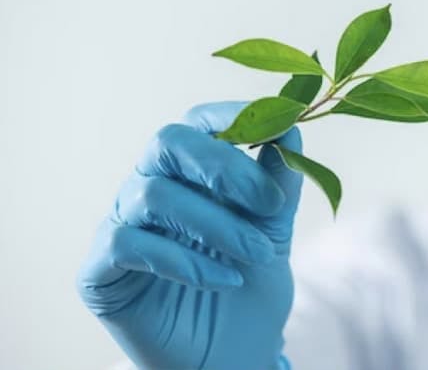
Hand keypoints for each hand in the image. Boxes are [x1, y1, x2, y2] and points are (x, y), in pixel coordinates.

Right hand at [77, 102, 302, 369]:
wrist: (233, 352)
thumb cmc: (249, 284)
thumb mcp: (274, 229)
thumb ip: (280, 180)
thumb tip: (291, 125)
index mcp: (190, 172)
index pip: (198, 123)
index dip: (232, 116)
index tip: (276, 130)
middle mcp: (150, 188)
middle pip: (167, 143)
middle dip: (224, 166)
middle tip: (269, 202)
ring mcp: (121, 226)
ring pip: (155, 196)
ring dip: (218, 225)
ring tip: (258, 255)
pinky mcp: (100, 270)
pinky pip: (129, 245)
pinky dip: (184, 261)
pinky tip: (223, 280)